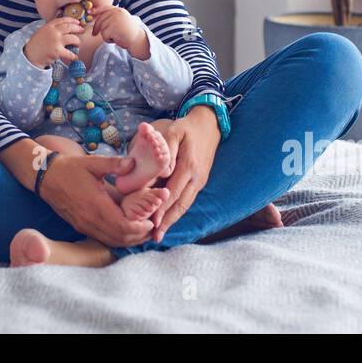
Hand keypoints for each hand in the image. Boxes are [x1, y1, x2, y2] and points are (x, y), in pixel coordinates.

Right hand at [23, 17, 84, 67]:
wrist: (30, 56)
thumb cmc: (36, 44)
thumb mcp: (42, 32)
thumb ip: (51, 28)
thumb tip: (64, 27)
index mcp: (49, 26)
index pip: (63, 20)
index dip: (72, 20)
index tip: (77, 22)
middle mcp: (53, 32)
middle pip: (70, 27)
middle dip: (78, 28)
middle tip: (82, 31)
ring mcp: (56, 41)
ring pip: (73, 38)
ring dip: (77, 41)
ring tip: (78, 44)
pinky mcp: (57, 52)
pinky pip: (70, 53)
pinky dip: (74, 56)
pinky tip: (75, 57)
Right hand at [37, 153, 154, 247]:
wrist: (46, 177)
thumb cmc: (70, 168)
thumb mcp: (92, 162)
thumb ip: (114, 163)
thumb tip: (134, 163)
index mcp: (95, 205)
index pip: (123, 226)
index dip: (140, 227)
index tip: (152, 220)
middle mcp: (90, 220)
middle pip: (121, 238)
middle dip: (139, 235)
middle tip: (153, 226)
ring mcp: (85, 226)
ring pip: (112, 242)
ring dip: (130, 239)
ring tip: (144, 230)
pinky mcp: (82, 227)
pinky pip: (104, 239)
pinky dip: (118, 238)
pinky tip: (127, 229)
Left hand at [88, 5, 147, 56]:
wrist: (138, 40)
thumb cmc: (128, 32)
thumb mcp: (120, 20)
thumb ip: (111, 17)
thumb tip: (95, 15)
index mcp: (119, 10)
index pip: (105, 8)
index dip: (96, 10)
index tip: (90, 12)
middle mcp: (117, 13)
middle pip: (100, 19)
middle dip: (96, 28)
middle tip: (94, 34)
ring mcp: (115, 20)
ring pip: (102, 28)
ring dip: (106, 35)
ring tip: (115, 36)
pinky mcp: (114, 28)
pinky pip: (104, 35)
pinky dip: (108, 40)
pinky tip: (116, 39)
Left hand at [147, 106, 222, 241]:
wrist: (208, 125)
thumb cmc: (186, 127)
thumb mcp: (174, 132)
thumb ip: (167, 150)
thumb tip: (163, 170)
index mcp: (189, 166)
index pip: (174, 192)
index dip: (163, 207)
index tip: (153, 221)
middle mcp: (197, 177)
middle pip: (181, 204)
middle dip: (168, 221)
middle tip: (155, 237)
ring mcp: (200, 180)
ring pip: (186, 204)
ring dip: (173, 219)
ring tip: (160, 233)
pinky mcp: (199, 181)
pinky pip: (188, 199)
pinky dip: (178, 210)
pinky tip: (168, 218)